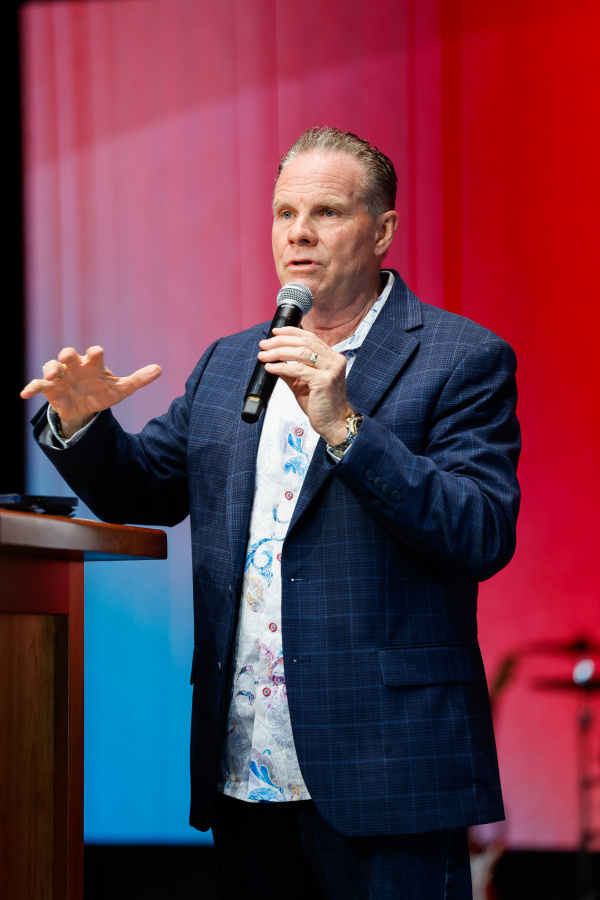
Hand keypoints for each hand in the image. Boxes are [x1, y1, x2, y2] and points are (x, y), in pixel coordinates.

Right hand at [20, 346, 161, 437]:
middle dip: (68, 355)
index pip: (94, 355)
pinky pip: (38, 385)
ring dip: (50, 369)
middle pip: (69, 356)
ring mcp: (61, 377)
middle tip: (69, 357)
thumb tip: (159, 369)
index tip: (97, 353)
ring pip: (52, 368)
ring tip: (51, 376)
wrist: (86, 408)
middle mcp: (75, 367)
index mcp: (93, 364)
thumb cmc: (102, 393)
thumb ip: (138, 379)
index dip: (95, 353)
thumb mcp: (121, 390)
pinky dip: (31, 387)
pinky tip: (24, 393)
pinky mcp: (50, 389)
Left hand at [258, 327, 352, 444]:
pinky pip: (298, 370)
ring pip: (301, 353)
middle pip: (305, 342)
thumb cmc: (320, 404)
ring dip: (278, 352)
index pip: (311, 337)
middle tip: (264, 344)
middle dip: (281, 341)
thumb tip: (274, 360)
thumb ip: (291, 371)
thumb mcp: (303, 383)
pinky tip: (271, 368)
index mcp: (332, 358)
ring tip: (264, 355)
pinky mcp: (325, 381)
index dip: (291, 332)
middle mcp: (334, 360)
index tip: (275, 332)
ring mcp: (331, 370)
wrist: (333, 423)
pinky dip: (282, 367)